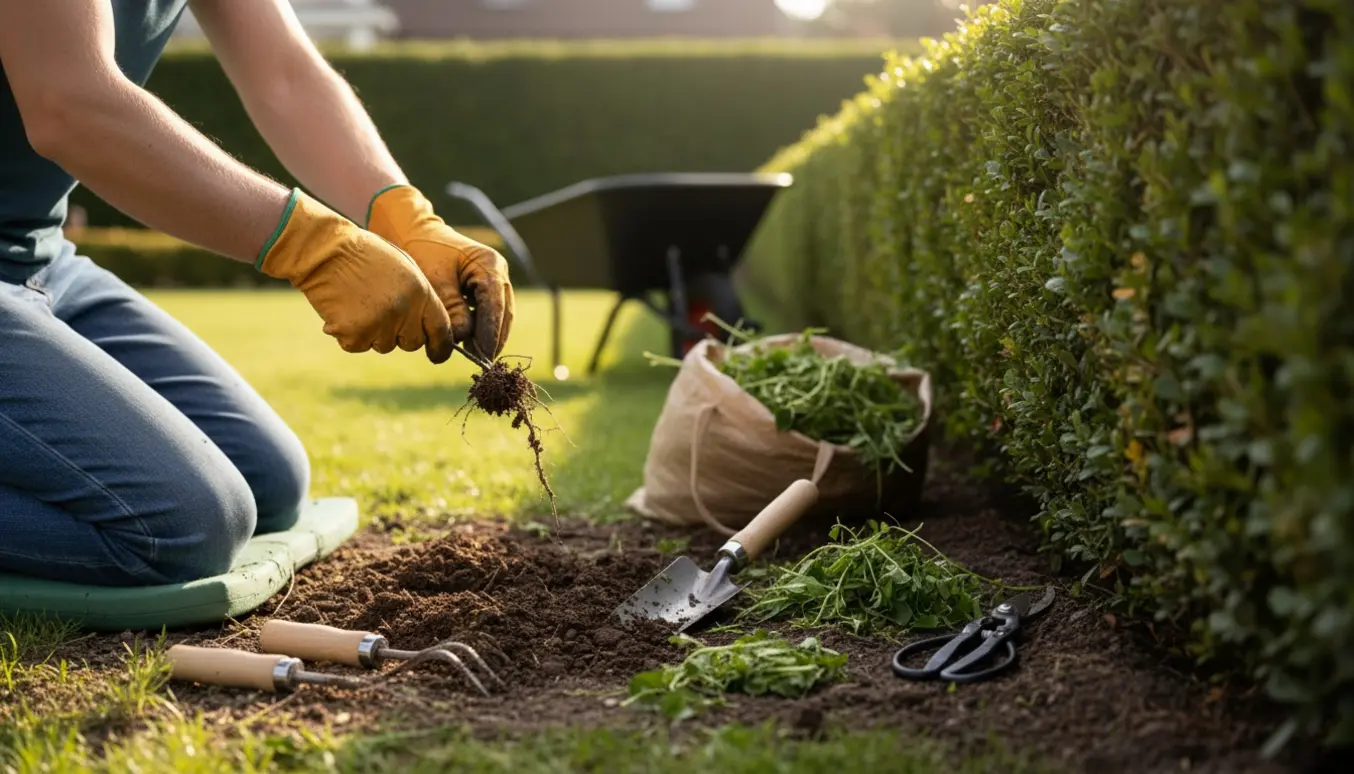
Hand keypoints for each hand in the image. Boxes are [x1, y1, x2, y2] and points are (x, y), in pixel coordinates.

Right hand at [256, 188, 454, 362]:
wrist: (325, 250)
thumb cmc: (365, 256)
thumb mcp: (404, 269)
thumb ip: (420, 299)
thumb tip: (429, 328)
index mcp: (420, 292)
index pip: (441, 330)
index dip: (441, 347)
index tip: (438, 354)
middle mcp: (403, 311)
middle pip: (412, 343)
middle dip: (401, 334)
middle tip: (382, 311)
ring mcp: (378, 324)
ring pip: (384, 346)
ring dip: (374, 333)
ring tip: (360, 303)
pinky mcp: (353, 334)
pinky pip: (358, 346)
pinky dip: (350, 334)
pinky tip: (344, 310)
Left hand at [366, 184, 514, 359]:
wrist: (413, 233)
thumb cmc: (421, 252)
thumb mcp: (434, 282)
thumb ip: (452, 311)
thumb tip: (463, 339)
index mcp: (489, 264)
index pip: (495, 306)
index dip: (490, 333)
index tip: (483, 355)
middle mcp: (498, 271)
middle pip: (503, 313)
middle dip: (492, 338)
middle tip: (480, 360)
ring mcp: (495, 278)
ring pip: (499, 315)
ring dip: (488, 334)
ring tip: (475, 354)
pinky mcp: (486, 287)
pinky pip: (489, 312)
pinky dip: (482, 327)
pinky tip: (470, 342)